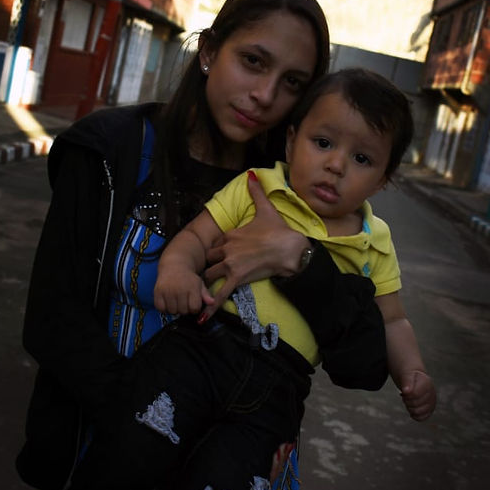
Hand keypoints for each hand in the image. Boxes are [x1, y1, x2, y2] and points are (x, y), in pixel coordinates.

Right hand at [154, 264, 213, 314]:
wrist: (174, 265)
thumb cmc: (189, 277)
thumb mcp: (199, 284)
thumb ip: (206, 295)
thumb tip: (212, 303)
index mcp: (192, 287)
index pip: (194, 308)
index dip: (194, 308)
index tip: (193, 302)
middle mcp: (179, 289)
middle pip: (183, 311)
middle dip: (185, 309)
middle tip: (184, 301)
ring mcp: (167, 291)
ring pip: (172, 311)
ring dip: (175, 309)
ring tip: (176, 300)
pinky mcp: (157, 292)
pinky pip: (161, 308)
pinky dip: (164, 308)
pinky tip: (168, 301)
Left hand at [200, 171, 307, 318]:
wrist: (291, 249)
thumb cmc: (279, 230)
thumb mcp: (266, 209)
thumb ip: (256, 192)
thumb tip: (251, 174)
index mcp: (231, 235)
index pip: (215, 245)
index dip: (216, 251)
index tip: (217, 256)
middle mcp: (227, 249)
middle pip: (209, 260)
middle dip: (208, 267)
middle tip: (205, 275)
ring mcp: (230, 265)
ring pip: (209, 275)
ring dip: (205, 284)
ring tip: (199, 292)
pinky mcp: (237, 279)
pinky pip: (219, 294)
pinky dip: (210, 306)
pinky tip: (201, 316)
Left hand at [398, 370, 435, 421]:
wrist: (415, 380)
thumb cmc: (410, 378)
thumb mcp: (407, 375)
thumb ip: (406, 382)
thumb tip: (406, 391)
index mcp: (427, 384)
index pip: (414, 394)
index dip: (406, 395)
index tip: (404, 391)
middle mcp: (432, 394)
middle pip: (415, 404)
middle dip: (407, 401)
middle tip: (406, 395)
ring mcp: (432, 403)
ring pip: (417, 412)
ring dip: (409, 408)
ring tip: (410, 400)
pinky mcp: (430, 411)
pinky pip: (421, 418)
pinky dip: (414, 415)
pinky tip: (412, 408)